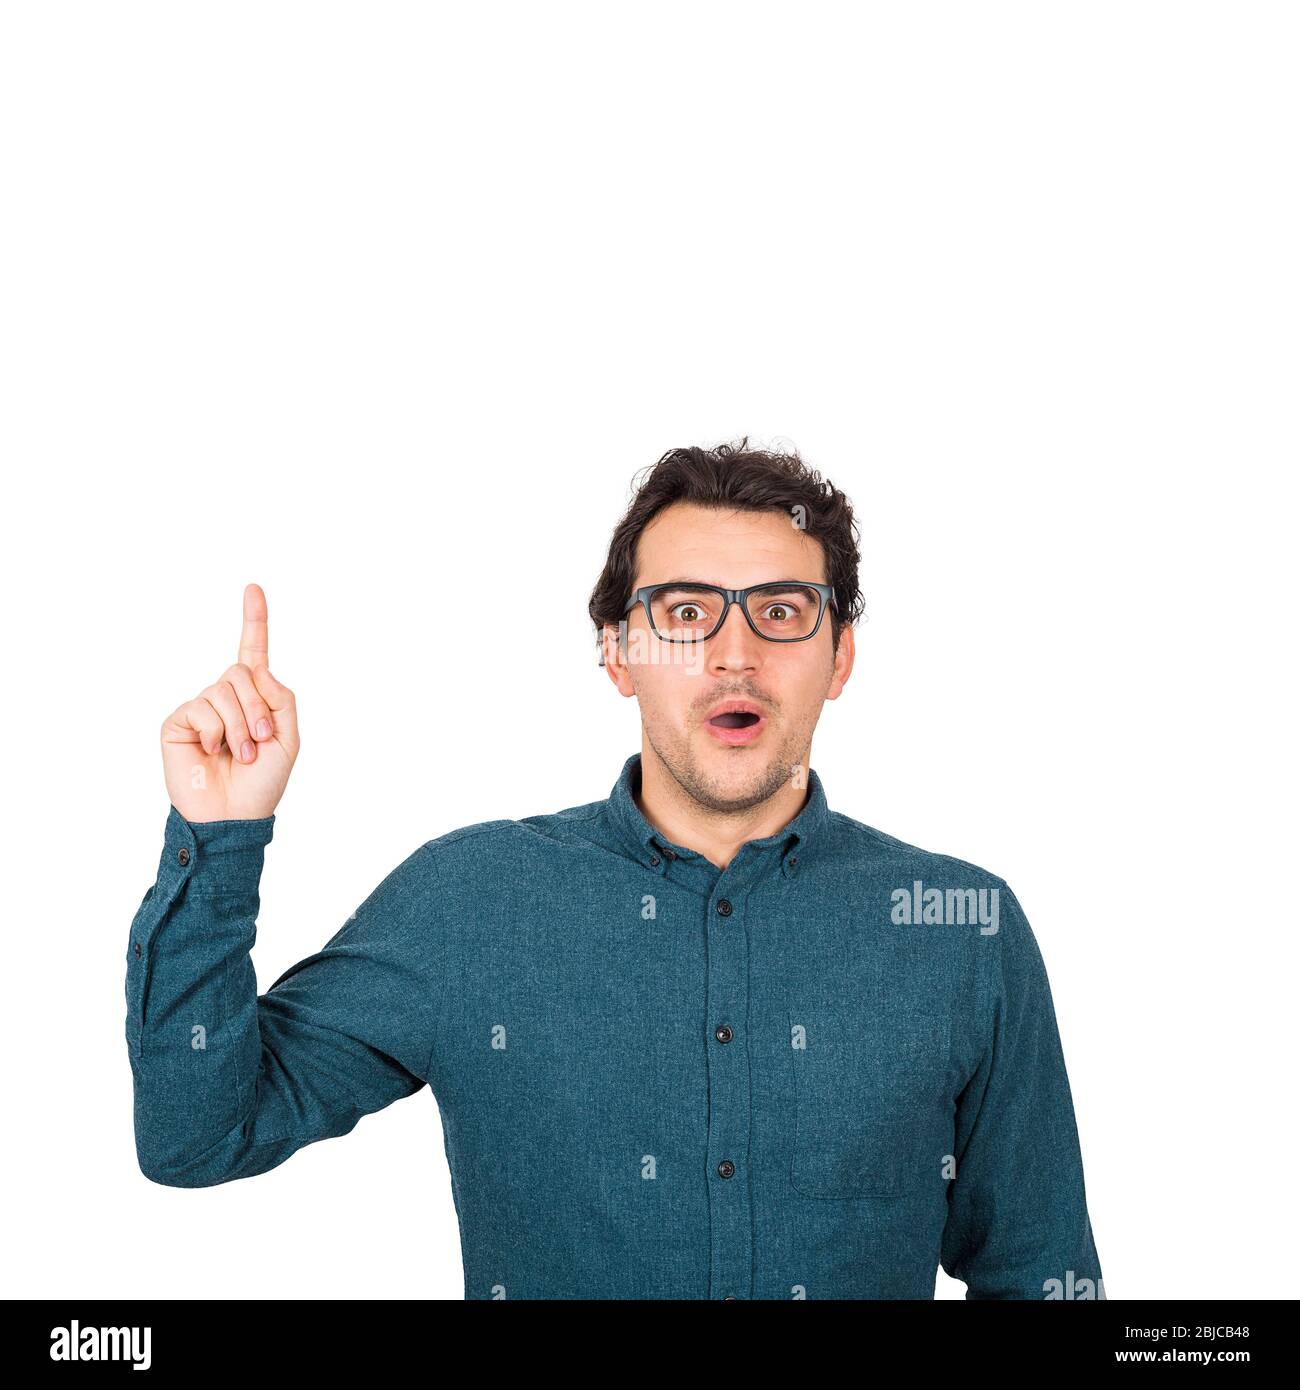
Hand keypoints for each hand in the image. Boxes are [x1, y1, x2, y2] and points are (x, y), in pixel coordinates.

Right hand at [160, 583, 299, 821]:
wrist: (234, 815)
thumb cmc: (263, 781)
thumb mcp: (288, 737)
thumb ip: (280, 697)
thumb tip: (254, 668)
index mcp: (256, 697)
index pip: (253, 652)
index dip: (254, 620)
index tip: (253, 588)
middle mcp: (226, 697)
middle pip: (242, 672)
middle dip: (257, 709)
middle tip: (258, 742)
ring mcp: (201, 707)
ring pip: (223, 690)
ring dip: (239, 727)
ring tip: (238, 755)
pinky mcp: (178, 721)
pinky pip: (200, 708)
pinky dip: (214, 732)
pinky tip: (211, 751)